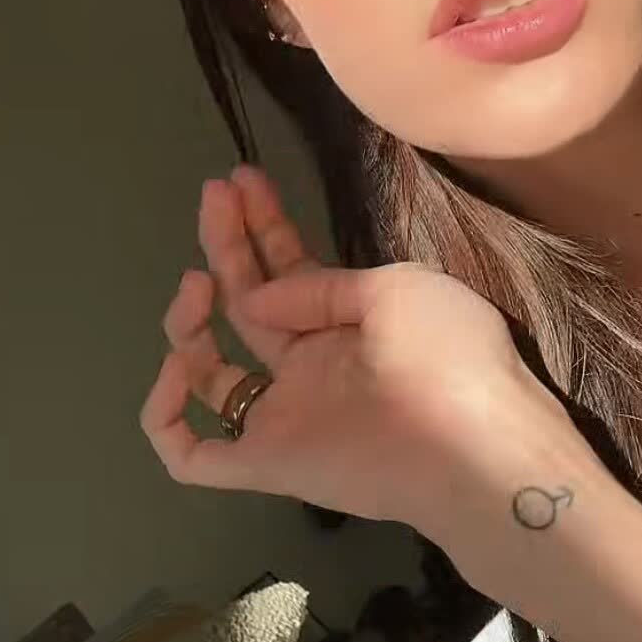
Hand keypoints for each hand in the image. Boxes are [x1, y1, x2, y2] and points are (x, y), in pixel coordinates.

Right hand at [139, 166, 572, 550]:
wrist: (476, 442)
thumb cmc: (447, 355)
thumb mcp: (395, 289)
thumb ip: (322, 287)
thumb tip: (256, 301)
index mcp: (346, 322)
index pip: (288, 269)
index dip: (261, 225)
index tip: (239, 178)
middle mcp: (308, 366)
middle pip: (246, 303)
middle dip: (227, 245)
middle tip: (211, 193)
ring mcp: (283, 415)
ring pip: (208, 373)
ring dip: (189, 321)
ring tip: (199, 278)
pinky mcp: (267, 463)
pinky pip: (194, 454)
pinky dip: (166, 412)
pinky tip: (178, 361)